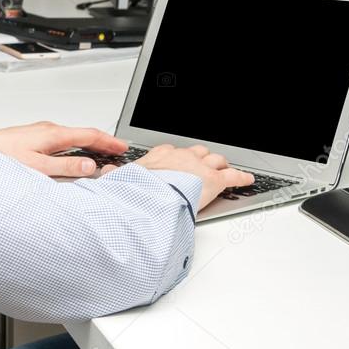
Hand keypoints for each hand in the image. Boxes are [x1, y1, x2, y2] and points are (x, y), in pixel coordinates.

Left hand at [0, 121, 126, 177]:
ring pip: (71, 139)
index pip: (89, 135)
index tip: (122, 147)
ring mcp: (41, 133)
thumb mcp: (37, 167)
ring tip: (100, 158)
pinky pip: (60, 143)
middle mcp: (48, 129)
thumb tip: (89, 167)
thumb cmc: (2, 157)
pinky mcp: (33, 139)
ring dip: (87, 147)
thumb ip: (65, 168)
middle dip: (101, 144)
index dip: (109, 142)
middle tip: (116, 153)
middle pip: (83, 135)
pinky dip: (73, 149)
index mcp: (53, 134)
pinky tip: (73, 159)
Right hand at [124, 144, 253, 209]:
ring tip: (226, 167)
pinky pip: (233, 176)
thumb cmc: (136, 191)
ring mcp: (199, 167)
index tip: (175, 160)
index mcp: (158, 157)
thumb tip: (101, 174)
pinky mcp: (214, 180)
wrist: (150, 198)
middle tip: (204, 162)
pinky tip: (248, 179)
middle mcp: (180, 157)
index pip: (170, 151)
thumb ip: (112, 177)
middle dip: (201, 157)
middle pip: (196, 152)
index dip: (175, 156)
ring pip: (215, 160)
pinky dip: (241, 177)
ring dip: (221, 164)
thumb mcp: (118, 181)